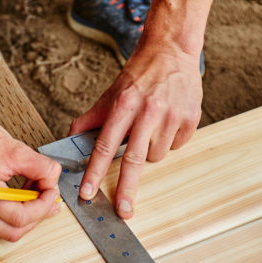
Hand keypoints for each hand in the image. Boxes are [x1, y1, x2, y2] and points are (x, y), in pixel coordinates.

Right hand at [0, 105, 61, 240]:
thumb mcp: (15, 148)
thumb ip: (41, 168)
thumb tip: (54, 183)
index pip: (18, 216)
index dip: (42, 207)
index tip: (52, 192)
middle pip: (13, 230)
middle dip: (37, 215)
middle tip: (48, 195)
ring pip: (5, 230)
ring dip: (26, 215)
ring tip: (34, 192)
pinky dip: (13, 212)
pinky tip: (20, 195)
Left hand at [70, 42, 201, 218]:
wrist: (171, 51)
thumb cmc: (140, 74)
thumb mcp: (111, 93)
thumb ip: (91, 118)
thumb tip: (71, 137)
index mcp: (124, 104)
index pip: (105, 145)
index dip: (94, 171)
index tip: (88, 193)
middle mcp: (148, 111)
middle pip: (134, 160)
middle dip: (127, 189)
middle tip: (124, 211)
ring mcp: (171, 115)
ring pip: (157, 155)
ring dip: (150, 150)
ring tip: (151, 127)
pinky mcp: (190, 117)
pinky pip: (177, 145)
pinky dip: (170, 140)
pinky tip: (168, 122)